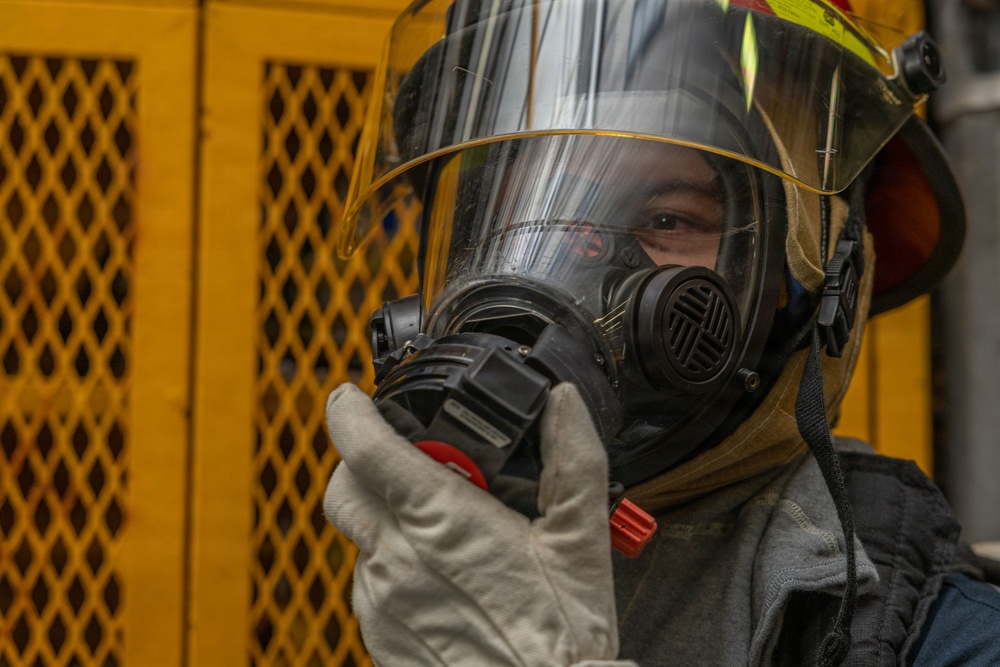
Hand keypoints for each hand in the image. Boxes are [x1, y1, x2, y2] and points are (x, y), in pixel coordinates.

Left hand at [324, 383, 631, 665]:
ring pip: (357, 538)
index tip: (351, 398)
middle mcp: (397, 558)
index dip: (348, 412)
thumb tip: (563, 403)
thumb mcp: (581, 538)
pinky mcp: (379, 638)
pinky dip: (390, 566)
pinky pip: (368, 585)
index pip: (365, 448)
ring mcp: (381, 602)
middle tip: (399, 461)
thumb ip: (573, 460)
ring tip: (439, 530)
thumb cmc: (562, 637)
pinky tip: (436, 578)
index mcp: (441, 520)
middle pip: (342, 488)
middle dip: (358, 462)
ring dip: (382, 519)